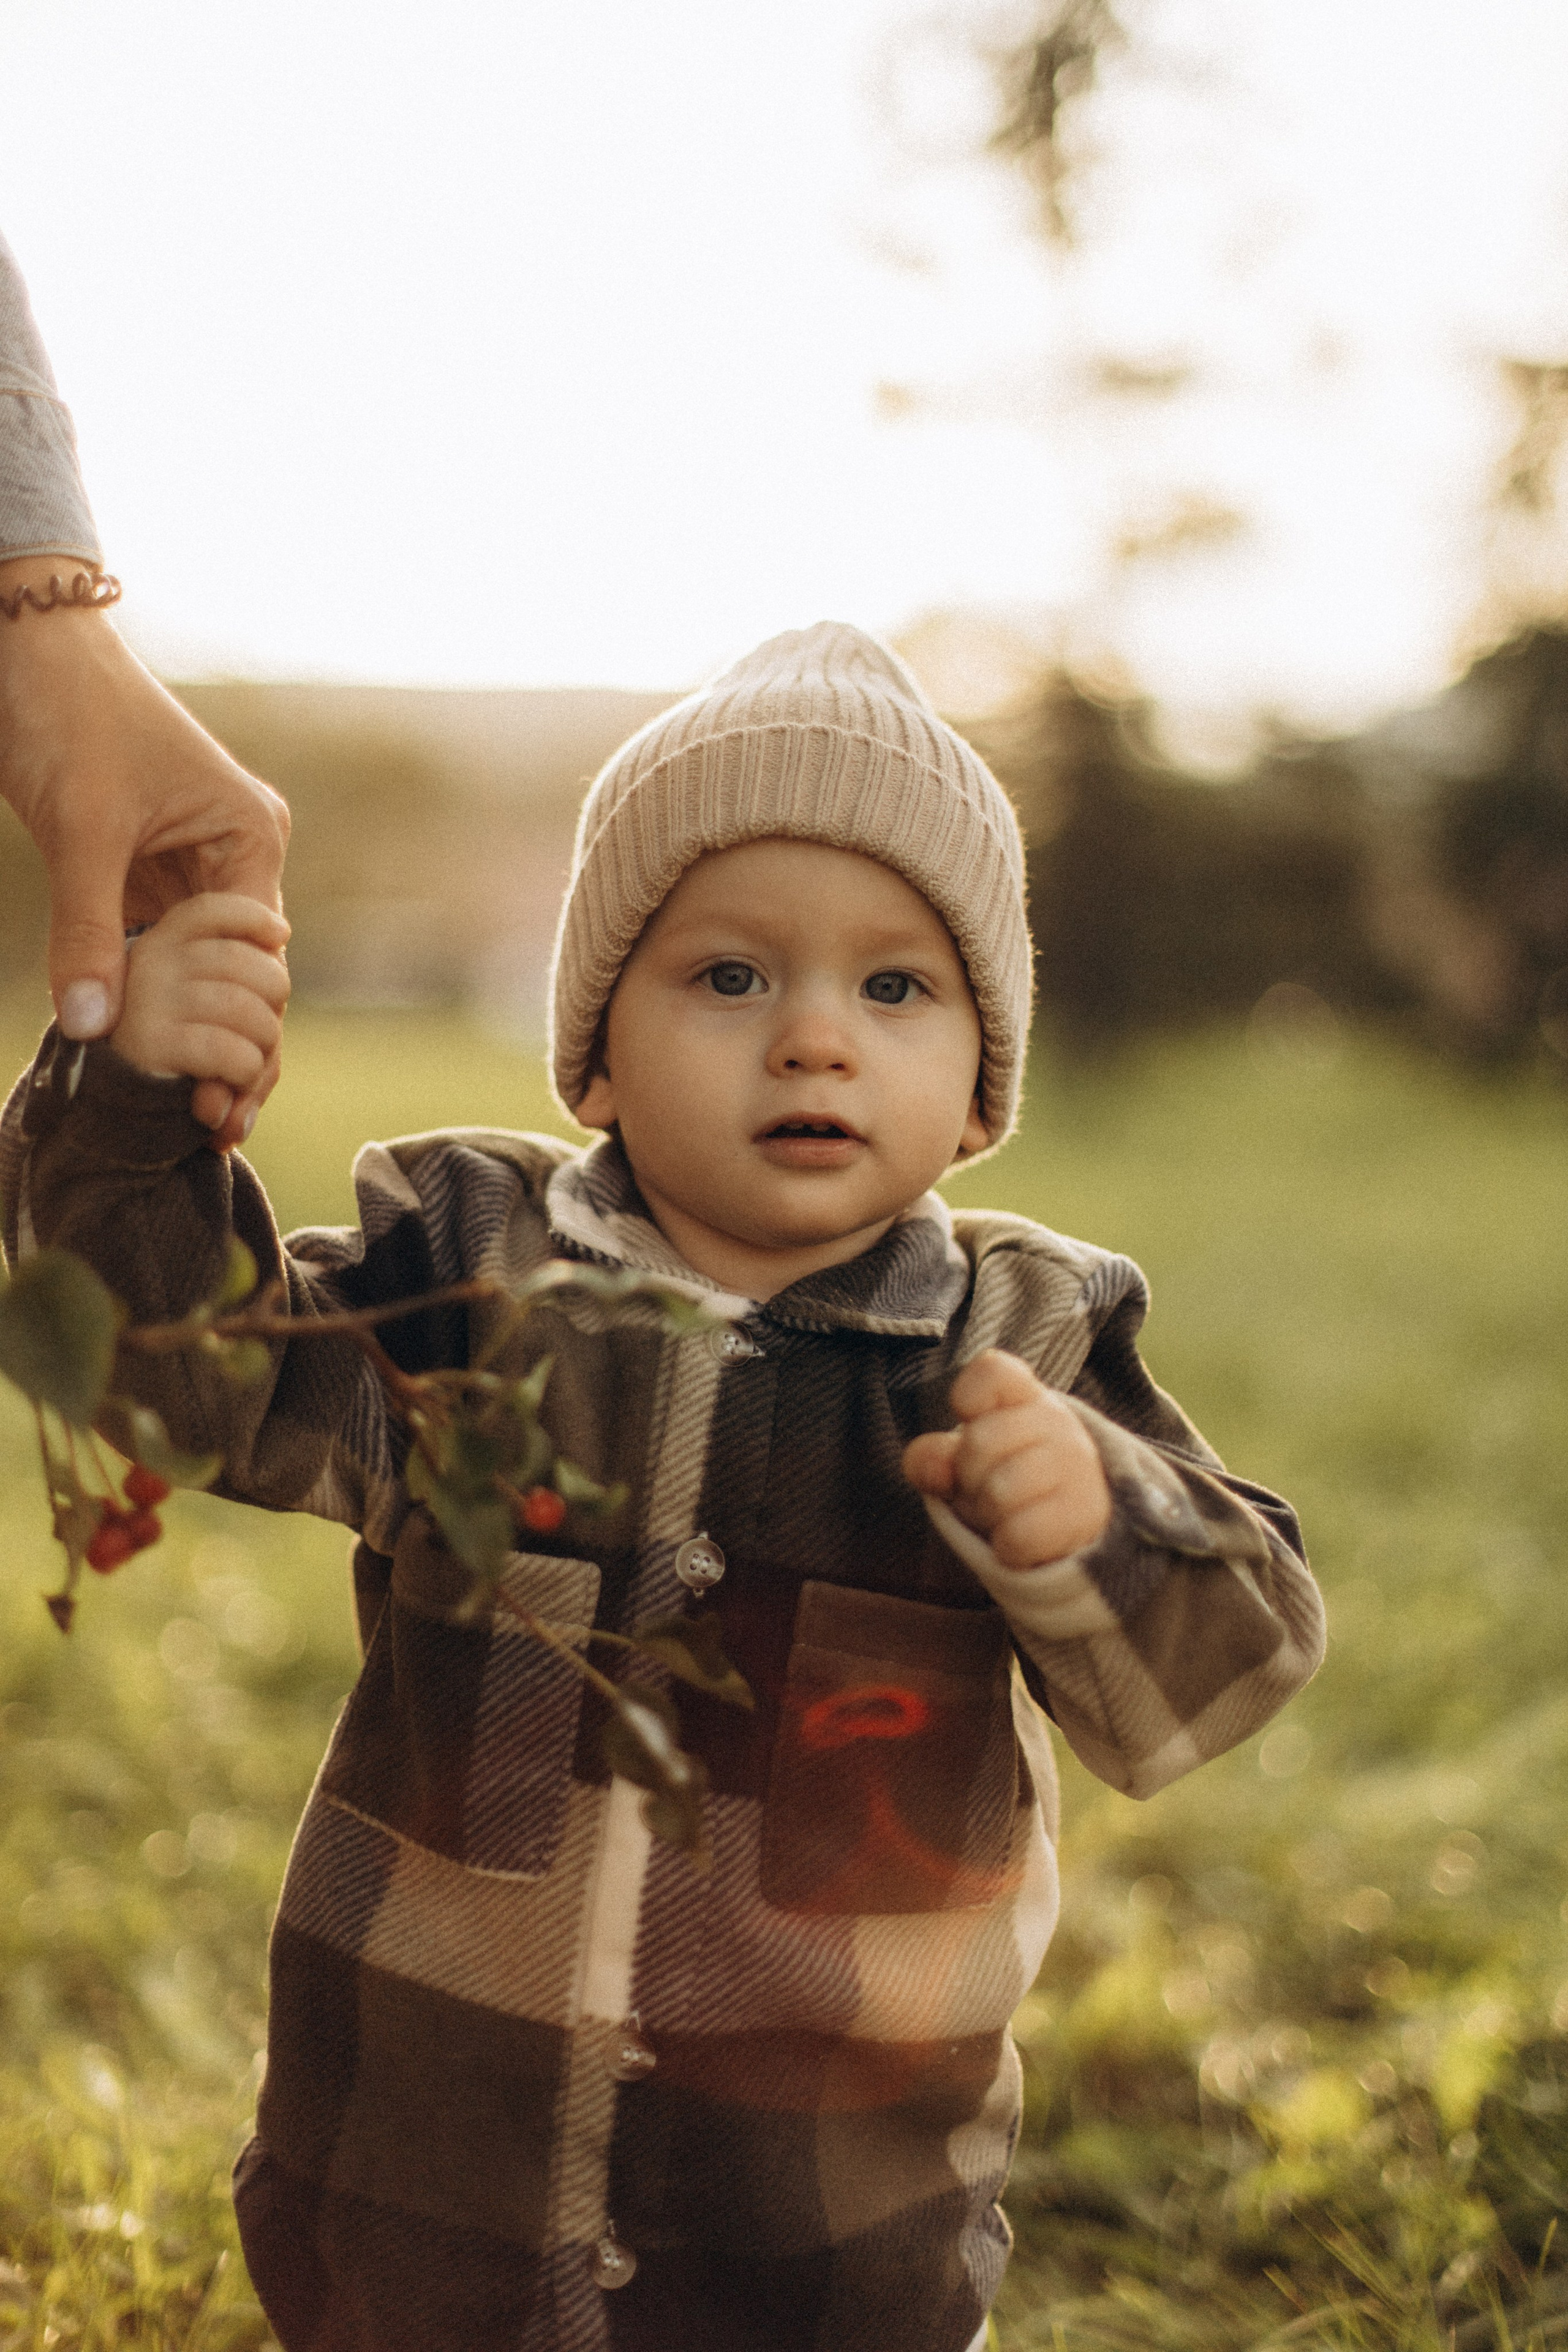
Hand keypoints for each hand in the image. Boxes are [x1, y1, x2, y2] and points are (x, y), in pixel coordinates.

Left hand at [0, 569, 289, 1142]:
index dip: (248, 1031)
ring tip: (198, 1113)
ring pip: (201, 969)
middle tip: (215, 1124)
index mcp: (247, 835)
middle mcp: (232, 853)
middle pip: (241, 973)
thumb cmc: (66, 713)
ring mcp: (188, 864)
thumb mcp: (81, 827)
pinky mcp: (141, 870)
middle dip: (233, 1048)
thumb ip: (87, 928)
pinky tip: (154, 1059)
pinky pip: (157, 949)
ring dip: (195, 1035)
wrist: (20, 643)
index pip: (260, 955)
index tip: (227, 1099)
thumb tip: (91, 1027)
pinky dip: (154, 1000)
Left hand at [903, 1348, 1110, 1568]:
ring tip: (1007, 1512)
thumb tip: (935, 1468)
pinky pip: (1018, 1537)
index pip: (993, 1370)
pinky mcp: (1084, 1515)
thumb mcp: (965, 1463)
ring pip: (998, 1493)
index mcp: (1025, 1395)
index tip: (973, 1419)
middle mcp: (1058, 1423)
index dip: (968, 1398)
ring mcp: (1078, 1466)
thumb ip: (934, 1457)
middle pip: (978, 1442)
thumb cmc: (1008, 1481)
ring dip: (988, 1515)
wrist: (1073, 1526)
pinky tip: (1021, 1538)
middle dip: (968, 1476)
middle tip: (989, 1485)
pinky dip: (1008, 1548)